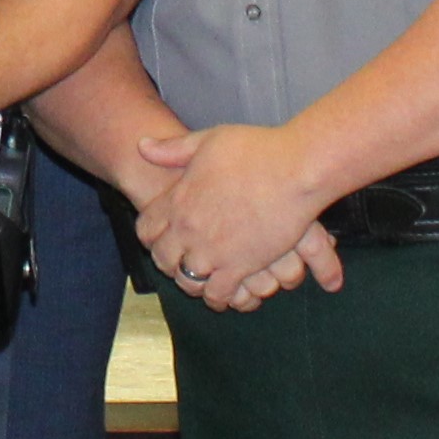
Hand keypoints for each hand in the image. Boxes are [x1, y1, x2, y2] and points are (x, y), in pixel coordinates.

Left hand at [133, 121, 336, 306]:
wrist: (296, 170)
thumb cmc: (257, 150)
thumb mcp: (208, 141)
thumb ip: (174, 149)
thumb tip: (142, 145)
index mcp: (178, 200)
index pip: (146, 229)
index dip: (150, 236)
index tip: (159, 238)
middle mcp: (188, 229)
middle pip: (163, 259)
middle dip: (169, 263)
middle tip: (180, 263)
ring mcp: (212, 251)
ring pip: (187, 281)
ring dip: (193, 282)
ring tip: (202, 281)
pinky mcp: (239, 267)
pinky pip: (218, 294)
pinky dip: (218, 298)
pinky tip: (225, 294)